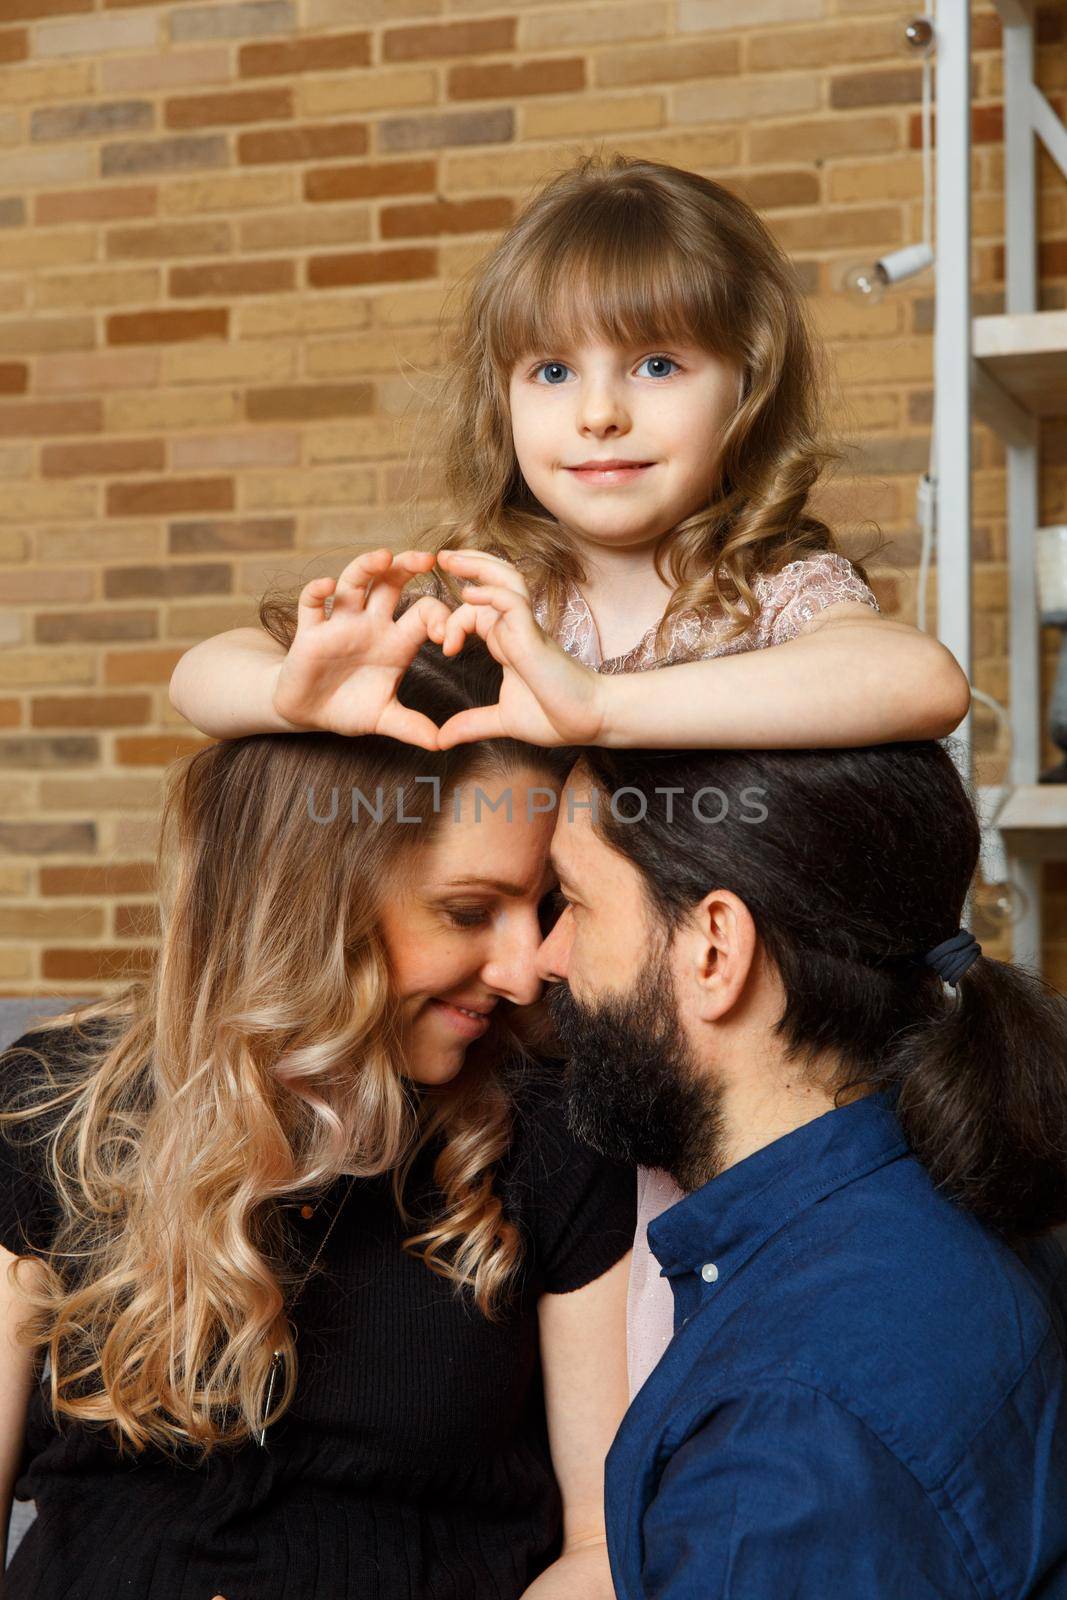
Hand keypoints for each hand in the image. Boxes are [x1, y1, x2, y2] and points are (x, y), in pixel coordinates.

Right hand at [271, 548, 452, 747]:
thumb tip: (442, 743)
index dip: (440, 618)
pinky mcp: (310, 631)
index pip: (424, 613)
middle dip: (407, 567)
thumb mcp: (383, 718)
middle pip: (391, 583)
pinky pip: (312, 604)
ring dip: (367, 567)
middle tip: (427, 558)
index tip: (449, 637)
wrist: (307, 713)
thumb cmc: (348, 707)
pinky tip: (328, 586)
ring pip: (355, 583)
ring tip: (383, 556)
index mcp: (396, 641)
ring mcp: (340, 624)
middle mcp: (370, 624)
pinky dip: (317, 592)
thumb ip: (411, 726)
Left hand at [433, 550, 605, 747]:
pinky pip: (512, 602)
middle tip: (440, 557)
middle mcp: (517, 629)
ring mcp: (526, 629)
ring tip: (450, 559)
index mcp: (509, 642)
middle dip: (467, 564)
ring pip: (504, 579)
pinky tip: (469, 594)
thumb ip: (471, 724)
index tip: (444, 648)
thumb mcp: (502, 720)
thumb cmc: (557, 717)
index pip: (478, 610)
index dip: (455, 619)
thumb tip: (441, 740)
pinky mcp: (534, 636)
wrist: (590, 722)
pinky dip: (490, 594)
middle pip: (494, 579)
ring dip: (477, 566)